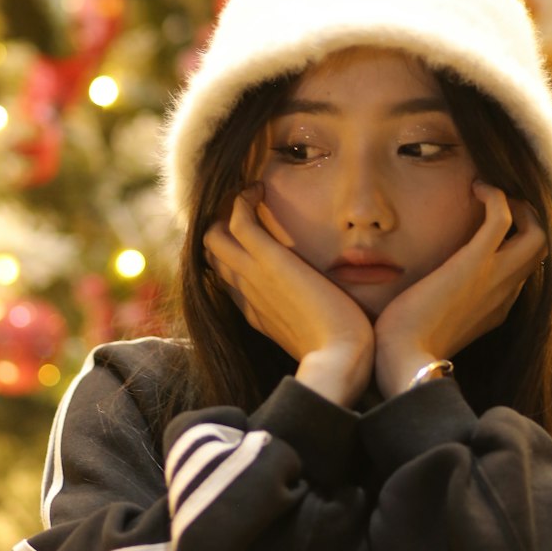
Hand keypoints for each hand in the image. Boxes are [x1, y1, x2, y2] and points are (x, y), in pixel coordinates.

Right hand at [204, 186, 373, 406]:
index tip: (249, 237)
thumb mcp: (316, 336)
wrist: (338, 361)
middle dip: (221, 228)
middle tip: (246, 208)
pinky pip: (238, 220)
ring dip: (228, 210)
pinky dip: (243, 199)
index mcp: (255, 313)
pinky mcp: (268, 261)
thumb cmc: (339, 353)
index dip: (230, 255)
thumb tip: (326, 313)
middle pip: (211, 255)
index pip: (226, 278)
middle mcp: (246, 293)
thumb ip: (310, 320)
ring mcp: (252, 276)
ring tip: (250, 194)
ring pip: (213, 236)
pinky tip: (260, 189)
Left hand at [373, 182, 546, 396]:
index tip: (492, 224)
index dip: (517, 241)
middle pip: (542, 248)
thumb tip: (420, 293)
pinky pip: (502, 218)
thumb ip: (440, 306)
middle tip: (497, 203)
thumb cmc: (405, 345)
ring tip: (488, 194)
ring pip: (538, 232)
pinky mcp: (476, 263)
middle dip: (528, 218)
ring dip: (519, 205)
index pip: (525, 268)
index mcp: (497, 307)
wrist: (402, 359)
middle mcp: (505, 292)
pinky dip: (496, 196)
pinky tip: (475, 189)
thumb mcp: (432, 323)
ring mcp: (495, 277)